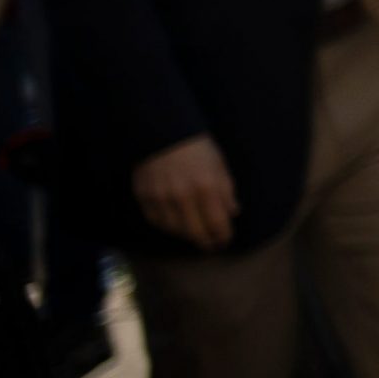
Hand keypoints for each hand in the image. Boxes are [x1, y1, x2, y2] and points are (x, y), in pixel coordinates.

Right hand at [134, 134, 237, 248]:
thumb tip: (233, 212)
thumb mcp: (219, 164)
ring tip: (195, 235)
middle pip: (196, 232)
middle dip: (206, 242)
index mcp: (206, 186)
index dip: (223, 236)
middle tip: (212, 245)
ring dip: (187, 235)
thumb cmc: (196, 147)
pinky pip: (157, 221)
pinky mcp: (145, 197)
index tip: (225, 240)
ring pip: (175, 230)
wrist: (162, 132)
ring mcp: (162, 198)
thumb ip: (226, 190)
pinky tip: (176, 225)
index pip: (217, 223)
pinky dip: (168, 226)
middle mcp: (183, 196)